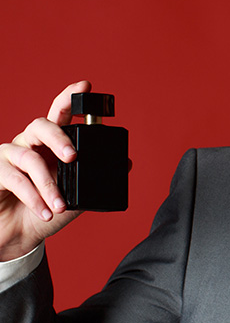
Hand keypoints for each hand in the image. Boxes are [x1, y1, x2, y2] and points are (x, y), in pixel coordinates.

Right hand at [0, 81, 91, 260]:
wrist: (20, 236)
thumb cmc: (46, 211)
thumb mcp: (76, 196)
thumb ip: (96, 178)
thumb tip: (126, 163)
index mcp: (51, 144)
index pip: (60, 113)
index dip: (70, 97)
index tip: (86, 85)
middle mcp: (30, 144)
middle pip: (41, 125)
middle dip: (58, 138)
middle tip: (73, 156)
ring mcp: (10, 156)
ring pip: (29, 158)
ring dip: (48, 184)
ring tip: (60, 205)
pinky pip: (14, 178)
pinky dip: (34, 197)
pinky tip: (46, 211)